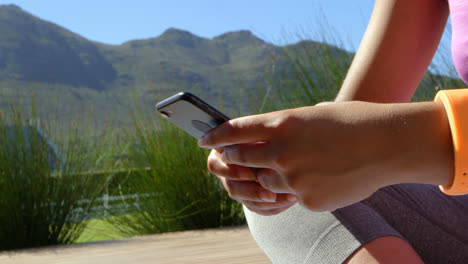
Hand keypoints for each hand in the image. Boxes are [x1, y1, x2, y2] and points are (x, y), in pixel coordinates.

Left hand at [200, 101, 452, 211]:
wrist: (390, 144)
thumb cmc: (352, 122)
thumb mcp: (312, 116)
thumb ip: (283, 129)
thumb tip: (262, 140)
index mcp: (282, 123)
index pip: (234, 131)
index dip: (214, 135)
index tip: (203, 139)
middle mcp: (282, 152)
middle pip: (241, 158)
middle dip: (231, 157)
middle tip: (227, 156)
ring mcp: (294, 179)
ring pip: (264, 182)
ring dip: (269, 175)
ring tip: (287, 165)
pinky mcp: (307, 200)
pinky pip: (292, 196)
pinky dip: (298, 188)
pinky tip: (319, 176)